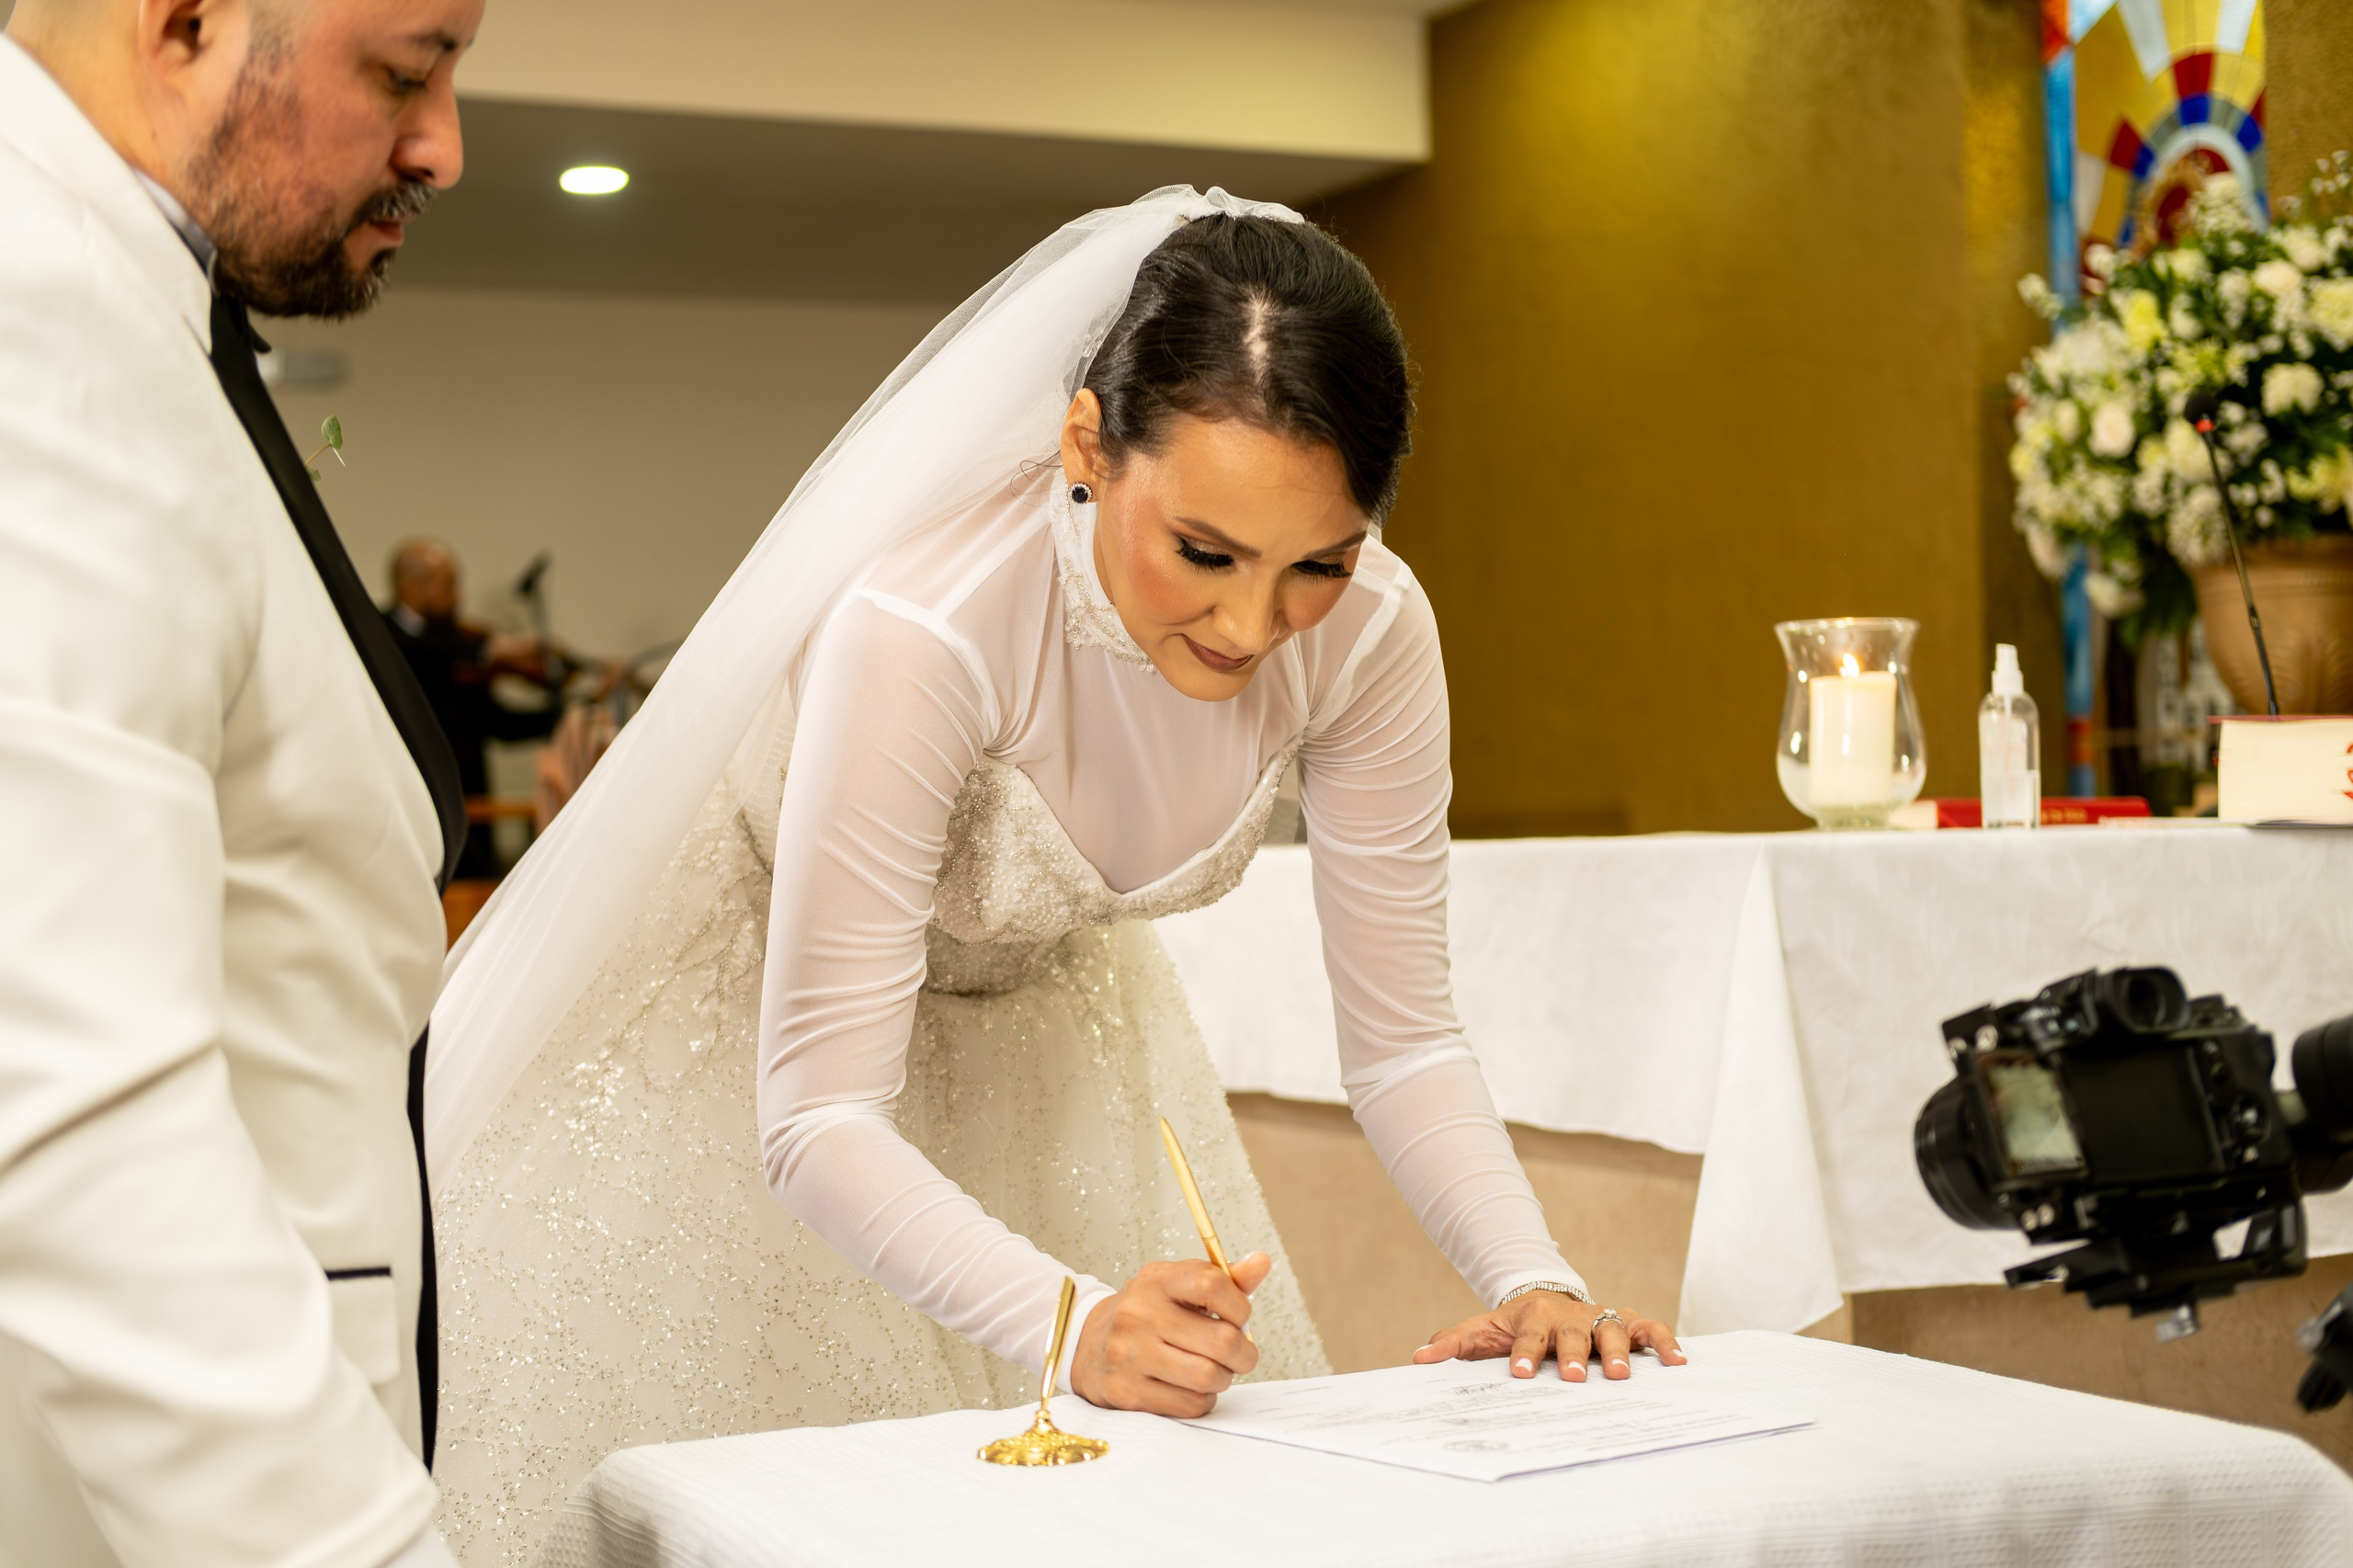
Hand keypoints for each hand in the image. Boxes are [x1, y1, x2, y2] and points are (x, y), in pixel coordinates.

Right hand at [1071, 1251, 1268, 1415]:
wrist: (1087, 1342)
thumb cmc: (1148, 1313)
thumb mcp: (1178, 1286)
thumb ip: (1224, 1278)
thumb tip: (1262, 1261)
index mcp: (1157, 1280)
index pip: (1212, 1284)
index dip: (1240, 1307)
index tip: (1241, 1319)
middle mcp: (1139, 1314)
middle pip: (1221, 1341)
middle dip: (1243, 1354)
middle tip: (1240, 1356)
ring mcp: (1129, 1354)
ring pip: (1207, 1377)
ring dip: (1222, 1379)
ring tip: (1214, 1371)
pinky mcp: (1125, 1392)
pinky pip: (1189, 1406)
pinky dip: (1201, 1401)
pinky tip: (1190, 1387)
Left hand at [1413, 1290, 1684, 1381]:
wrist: (1545, 1298)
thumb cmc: (1515, 1325)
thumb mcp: (1482, 1330)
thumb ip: (1454, 1344)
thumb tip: (1418, 1359)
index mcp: (1533, 1317)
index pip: (1527, 1336)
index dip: (1524, 1355)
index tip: (1520, 1375)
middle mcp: (1570, 1315)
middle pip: (1574, 1333)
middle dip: (1575, 1354)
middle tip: (1576, 1378)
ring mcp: (1600, 1316)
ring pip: (1613, 1328)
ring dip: (1618, 1351)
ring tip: (1622, 1376)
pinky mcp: (1627, 1321)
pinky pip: (1650, 1328)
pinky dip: (1665, 1342)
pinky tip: (1679, 1363)